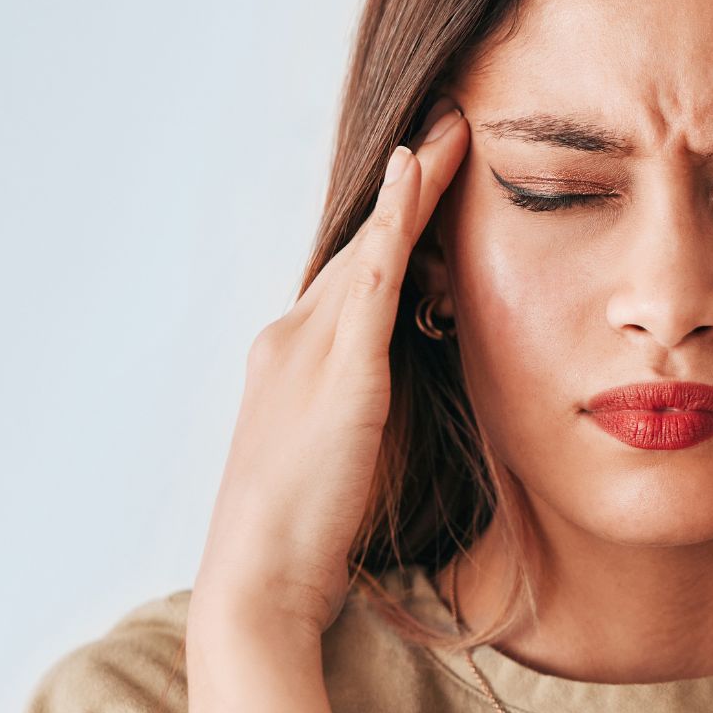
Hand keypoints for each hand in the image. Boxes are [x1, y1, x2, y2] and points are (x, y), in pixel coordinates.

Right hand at [194, 100, 469, 637]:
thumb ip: (372, 427)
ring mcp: (305, 353)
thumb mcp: (346, 472)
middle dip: (403, 190)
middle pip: (357, 252)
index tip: (427, 179)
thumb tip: (410, 409)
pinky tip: (419, 172)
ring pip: (366, 250)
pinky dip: (394, 221)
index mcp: (289, 368)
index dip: (388, 230)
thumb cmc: (305, 549)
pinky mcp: (338, 374)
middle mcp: (288, 344)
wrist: (257, 587)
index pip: (349, 284)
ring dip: (411, 184)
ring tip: (454, 127)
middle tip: (452, 125)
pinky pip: (371, 279)